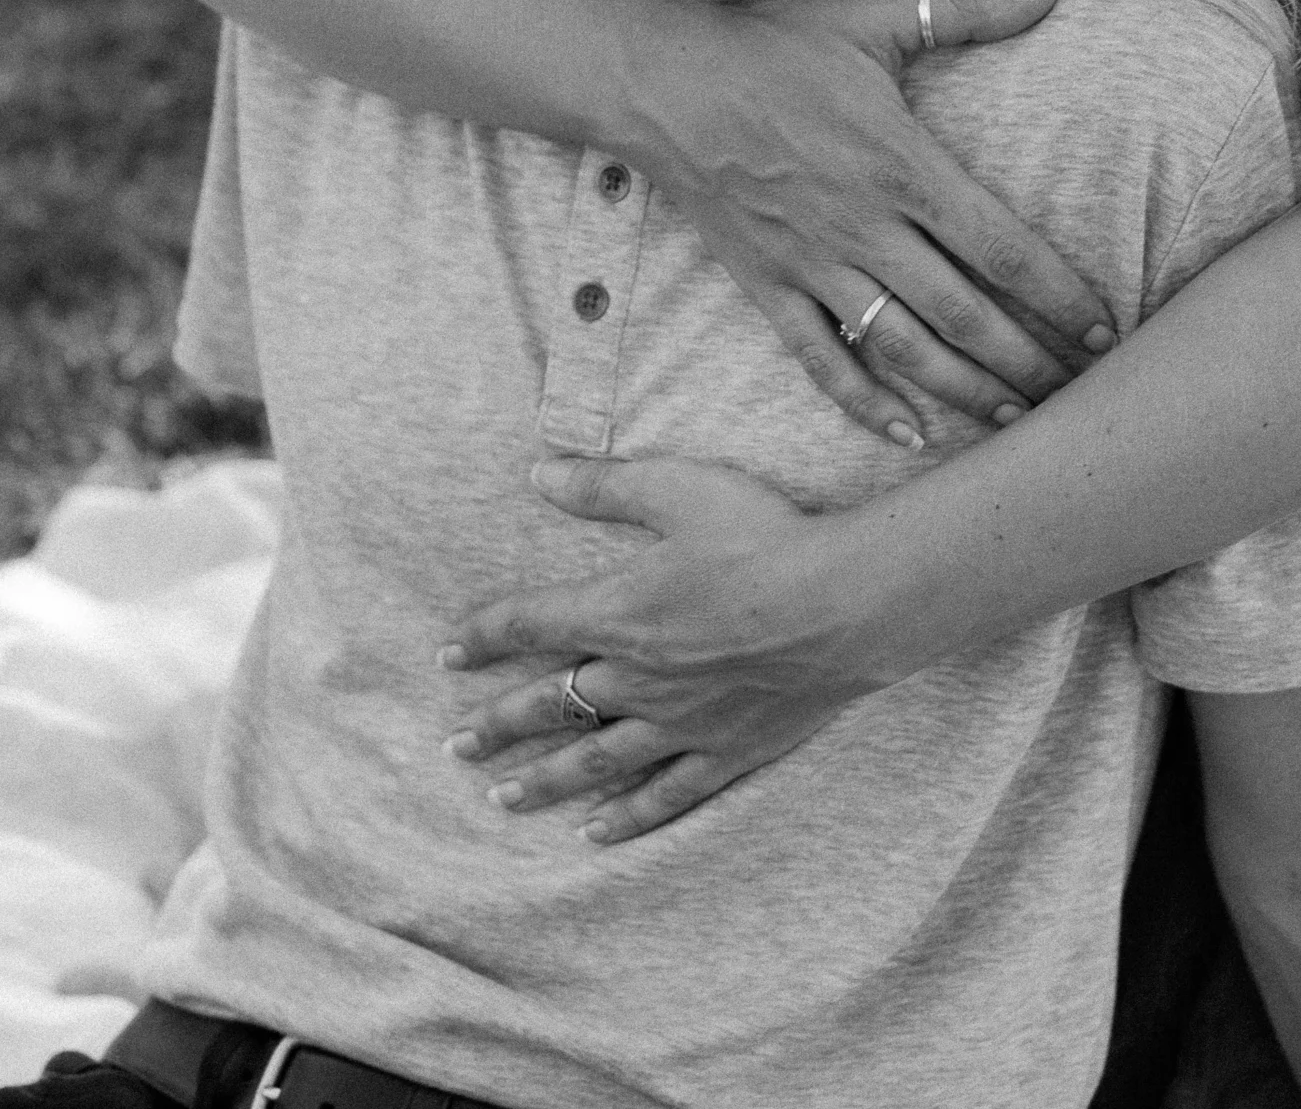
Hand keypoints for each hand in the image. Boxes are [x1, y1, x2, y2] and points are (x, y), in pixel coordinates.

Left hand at [440, 455, 866, 841]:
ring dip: (542, 781)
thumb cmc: (766, 536)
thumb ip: (605, 485)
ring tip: (500, 800)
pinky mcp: (726, 752)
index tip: (449, 654)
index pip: (528, 626)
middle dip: (496, 727)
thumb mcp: (680, 489)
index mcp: (618, 611)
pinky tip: (596, 833)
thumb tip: (539, 473)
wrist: (845, 604)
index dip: (482, 639)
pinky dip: (626, 817)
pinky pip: (664, 794)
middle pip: (548, 706)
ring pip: (594, 762)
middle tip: (454, 747)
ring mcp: (680, 722)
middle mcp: (636, 677)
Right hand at [657, 0, 1113, 449]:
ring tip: (1019, 421)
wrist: (665, 85)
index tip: (1106, 327)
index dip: (1059, 294)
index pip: (1001, 247)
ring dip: (966, 392)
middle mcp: (865, 228)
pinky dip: (865, 405)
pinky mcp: (769, 288)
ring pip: (904, 350)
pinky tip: (910, 437)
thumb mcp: (875, 16)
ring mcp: (815, 266)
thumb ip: (967, 7)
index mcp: (902, 166)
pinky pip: (822, 361)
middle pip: (964, 315)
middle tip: (1082, 395)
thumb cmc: (777, 48)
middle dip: (1029, 361)